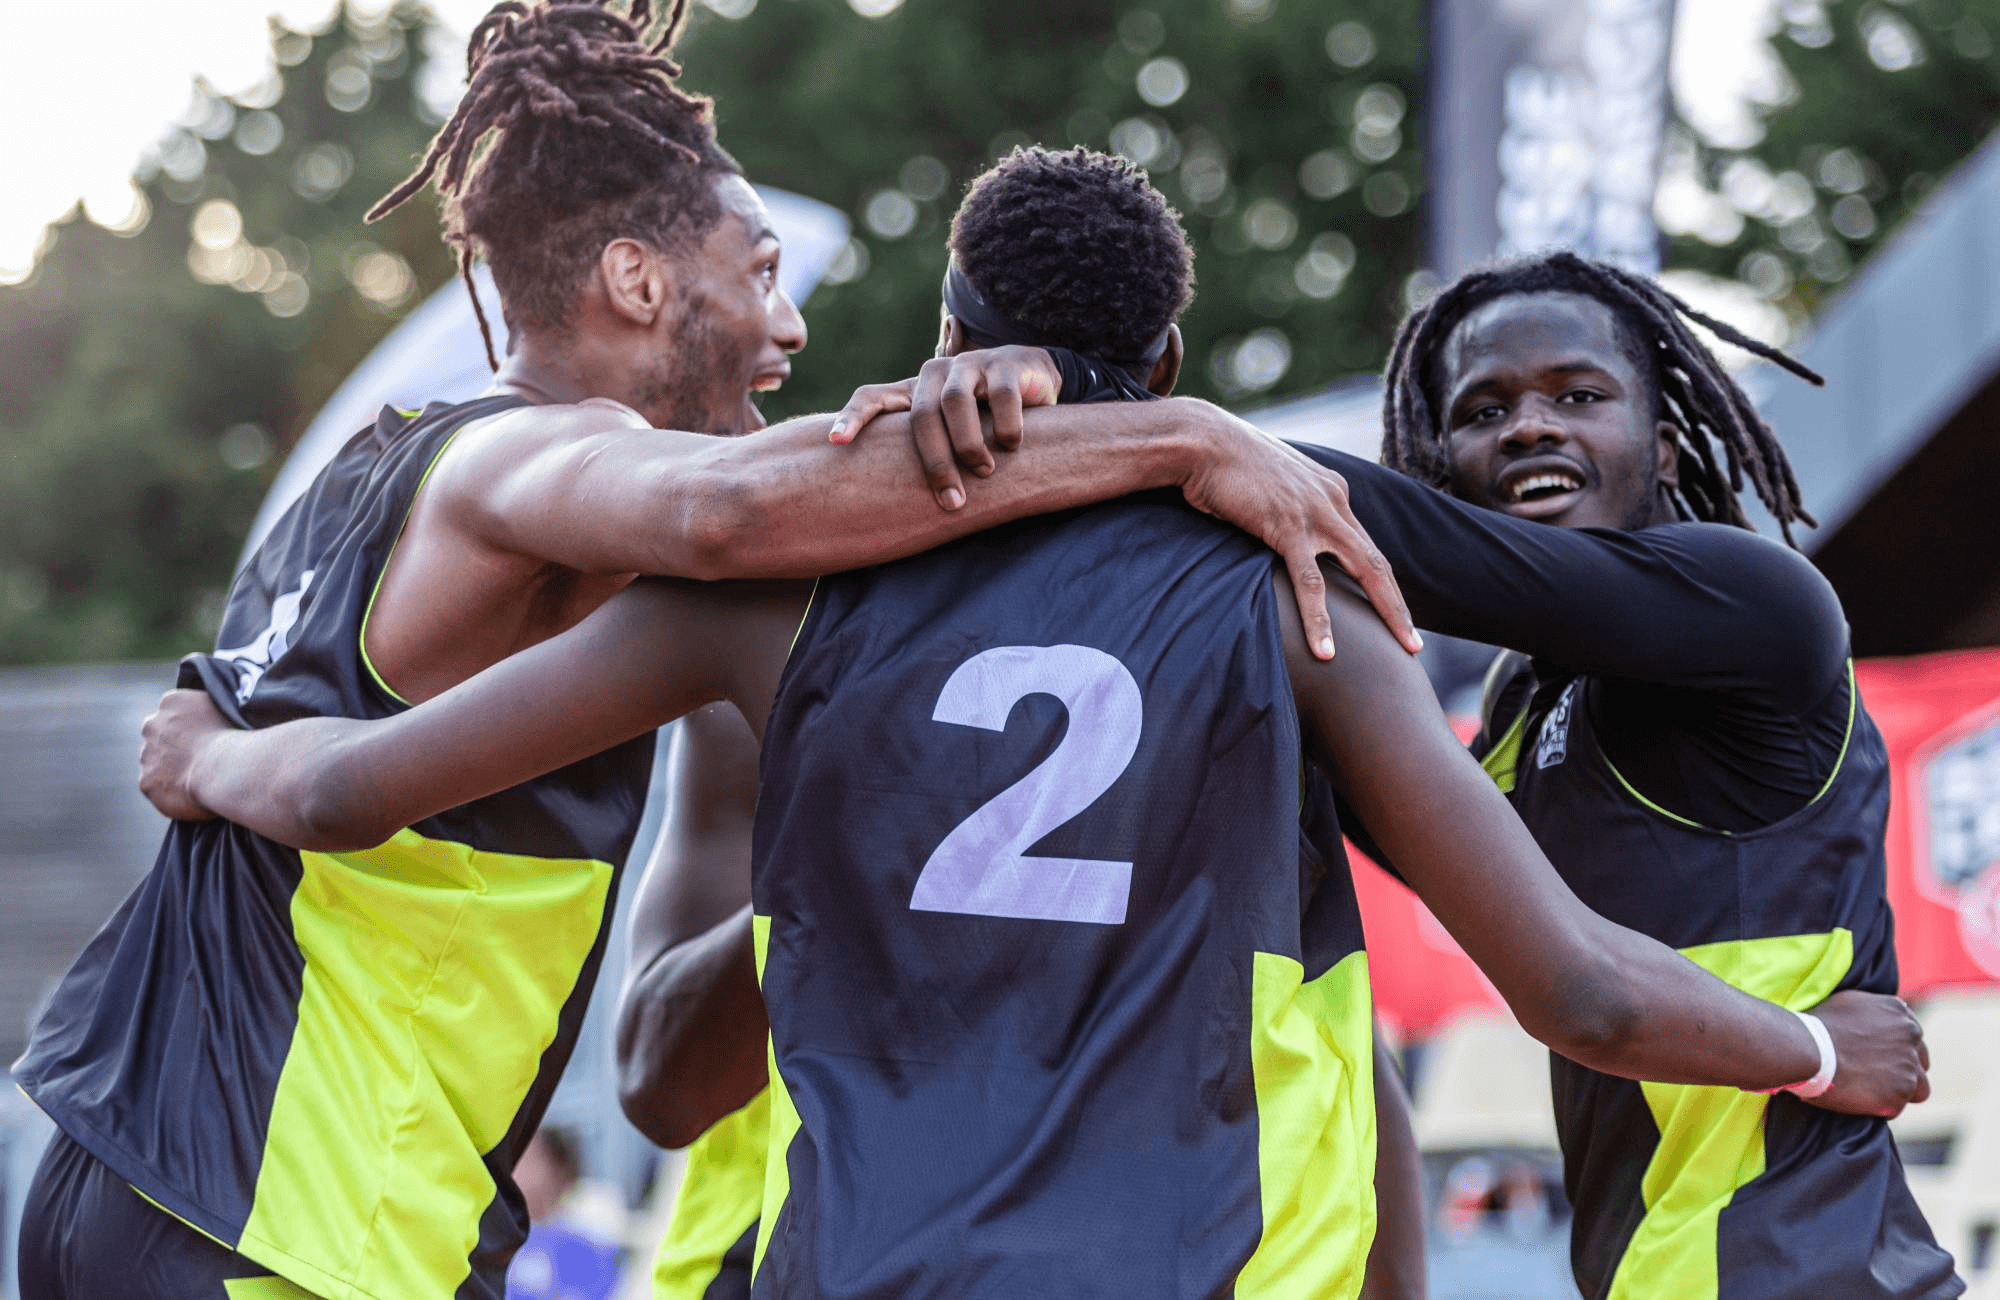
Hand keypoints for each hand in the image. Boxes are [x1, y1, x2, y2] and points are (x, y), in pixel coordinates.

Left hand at [138, 688, 232, 820]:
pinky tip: (192, 795)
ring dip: (171, 769)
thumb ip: (212, 710)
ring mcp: (146, 754)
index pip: (176, 711)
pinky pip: (157, 788)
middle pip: (160, 734)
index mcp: (173, 701)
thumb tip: (216, 718)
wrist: (224, 769)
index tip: (208, 736)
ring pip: (156, 762)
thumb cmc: (236, 739)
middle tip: (202, 758)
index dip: (192, 725)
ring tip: (200, 779)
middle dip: (175, 745)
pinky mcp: (146, 782)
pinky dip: (171, 792)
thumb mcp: (228, 710)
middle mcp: (152, 724)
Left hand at [827, 346, 1059, 510]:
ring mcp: (969, 364)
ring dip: (969, 444)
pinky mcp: (1005, 363)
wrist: (1033, 376)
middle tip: (952, 502)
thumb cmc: (983, 411)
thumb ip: (922, 446)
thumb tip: (887, 499)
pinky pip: (1001, 397)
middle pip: (921, 416)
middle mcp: (936, 372)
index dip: (852, 417)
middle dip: (935, 463)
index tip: (835, 443)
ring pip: (956, 403)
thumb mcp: (949, 426)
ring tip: (985, 471)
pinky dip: (1007, 427)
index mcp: (914, 389)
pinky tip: (1012, 446)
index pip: (872, 397)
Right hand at [1179, 408, 1420, 659]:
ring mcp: (1315, 513)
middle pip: (1377, 561)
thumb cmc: (1224, 463)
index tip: (1389, 611)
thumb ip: (1286, 503)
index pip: (1363, 543)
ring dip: (1388, 612)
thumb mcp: (1269, 482)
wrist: (1201, 440)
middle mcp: (1333, 500)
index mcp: (1331, 489)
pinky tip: (1326, 651)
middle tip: (1413, 644)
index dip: (1378, 581)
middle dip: (1399, 605)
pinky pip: (1310, 581)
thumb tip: (1277, 526)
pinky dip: (1320, 619)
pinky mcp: (1287, 526)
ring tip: (1404, 649)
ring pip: (1364, 569)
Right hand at [1805, 988, 1929, 1117]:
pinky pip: (1894, 1107)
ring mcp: (1908, 1069)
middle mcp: (1911, 1038)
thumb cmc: (1816, 1026)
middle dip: (1904, 1070)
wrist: (1805, 1048)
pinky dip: (1877, 1106)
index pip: (1913, 1037)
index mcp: (1900, 1014)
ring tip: (1868, 1092)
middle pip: (1921, 1063)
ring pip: (1917, 1090)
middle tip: (1876, 1077)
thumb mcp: (1850, 1003)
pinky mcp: (1898, 1096)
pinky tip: (1855, 1097)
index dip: (1896, 1049)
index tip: (1879, 1057)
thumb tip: (1876, 1021)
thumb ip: (1874, 1013)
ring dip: (1898, 1091)